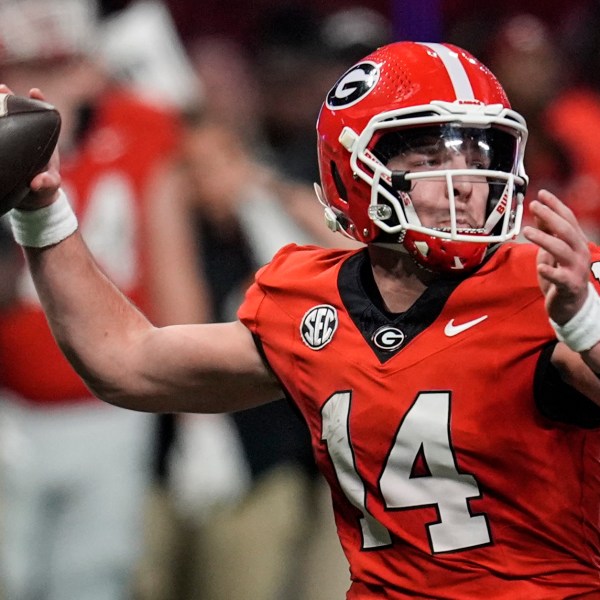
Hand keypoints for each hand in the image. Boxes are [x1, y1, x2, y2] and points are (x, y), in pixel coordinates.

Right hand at [0, 85, 61, 209]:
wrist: (33, 195)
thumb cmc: (46, 186)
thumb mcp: (50, 185)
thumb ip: (47, 182)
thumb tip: (36, 183)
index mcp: (46, 140)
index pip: (44, 116)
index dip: (39, 102)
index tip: (33, 92)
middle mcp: (31, 135)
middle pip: (22, 112)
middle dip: (12, 99)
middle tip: (3, 89)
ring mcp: (17, 138)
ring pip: (7, 119)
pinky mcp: (6, 144)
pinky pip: (0, 130)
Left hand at [522, 189, 590, 324]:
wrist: (571, 305)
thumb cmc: (560, 274)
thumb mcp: (551, 251)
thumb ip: (548, 233)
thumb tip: (539, 211)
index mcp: (575, 242)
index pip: (568, 219)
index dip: (555, 205)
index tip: (541, 193)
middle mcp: (579, 252)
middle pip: (566, 230)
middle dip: (550, 216)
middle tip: (533, 205)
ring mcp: (575, 269)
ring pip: (562, 250)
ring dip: (545, 239)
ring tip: (527, 231)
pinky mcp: (568, 286)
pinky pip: (560, 277)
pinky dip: (550, 271)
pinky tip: (541, 267)